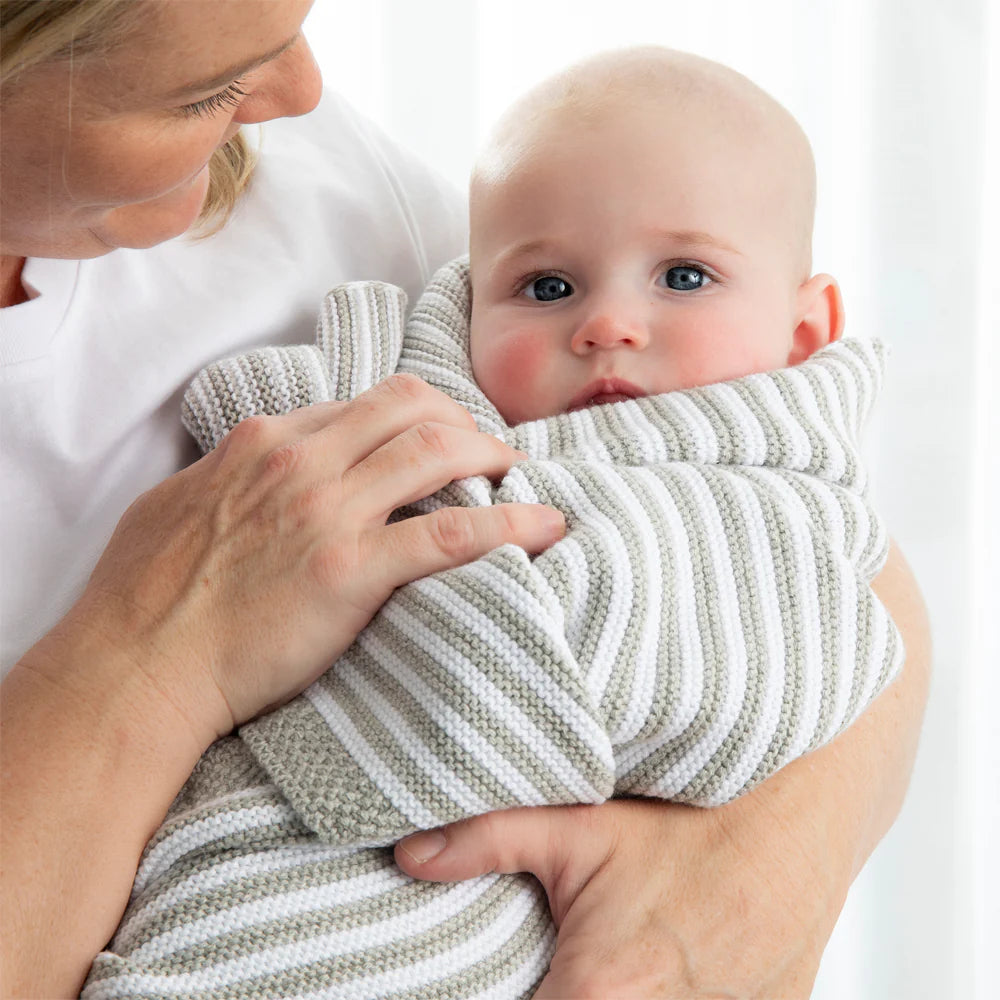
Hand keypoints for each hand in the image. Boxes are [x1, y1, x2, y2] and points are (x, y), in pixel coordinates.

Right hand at [35, 374, 563, 741]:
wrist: (137, 663)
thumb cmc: (145, 594)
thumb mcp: (180, 503)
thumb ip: (230, 474)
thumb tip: (254, 466)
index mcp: (266, 442)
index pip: (363, 403)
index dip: (417, 415)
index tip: (441, 435)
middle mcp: (303, 461)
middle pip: (412, 408)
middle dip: (463, 419)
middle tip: (492, 448)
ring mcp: (330, 512)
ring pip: (437, 451)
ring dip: (491, 453)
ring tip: (519, 473)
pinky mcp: (352, 570)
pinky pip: (452, 534)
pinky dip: (508, 523)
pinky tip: (544, 529)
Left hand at [396, 797, 830, 999]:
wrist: (793, 819)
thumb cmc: (687, 821)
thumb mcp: (580, 825)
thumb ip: (486, 840)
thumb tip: (407, 853)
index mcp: (600, 996)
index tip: (514, 983)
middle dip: (562, 996)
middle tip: (567, 965)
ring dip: (626, 998)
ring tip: (624, 963)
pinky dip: (678, 999)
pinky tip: (671, 970)